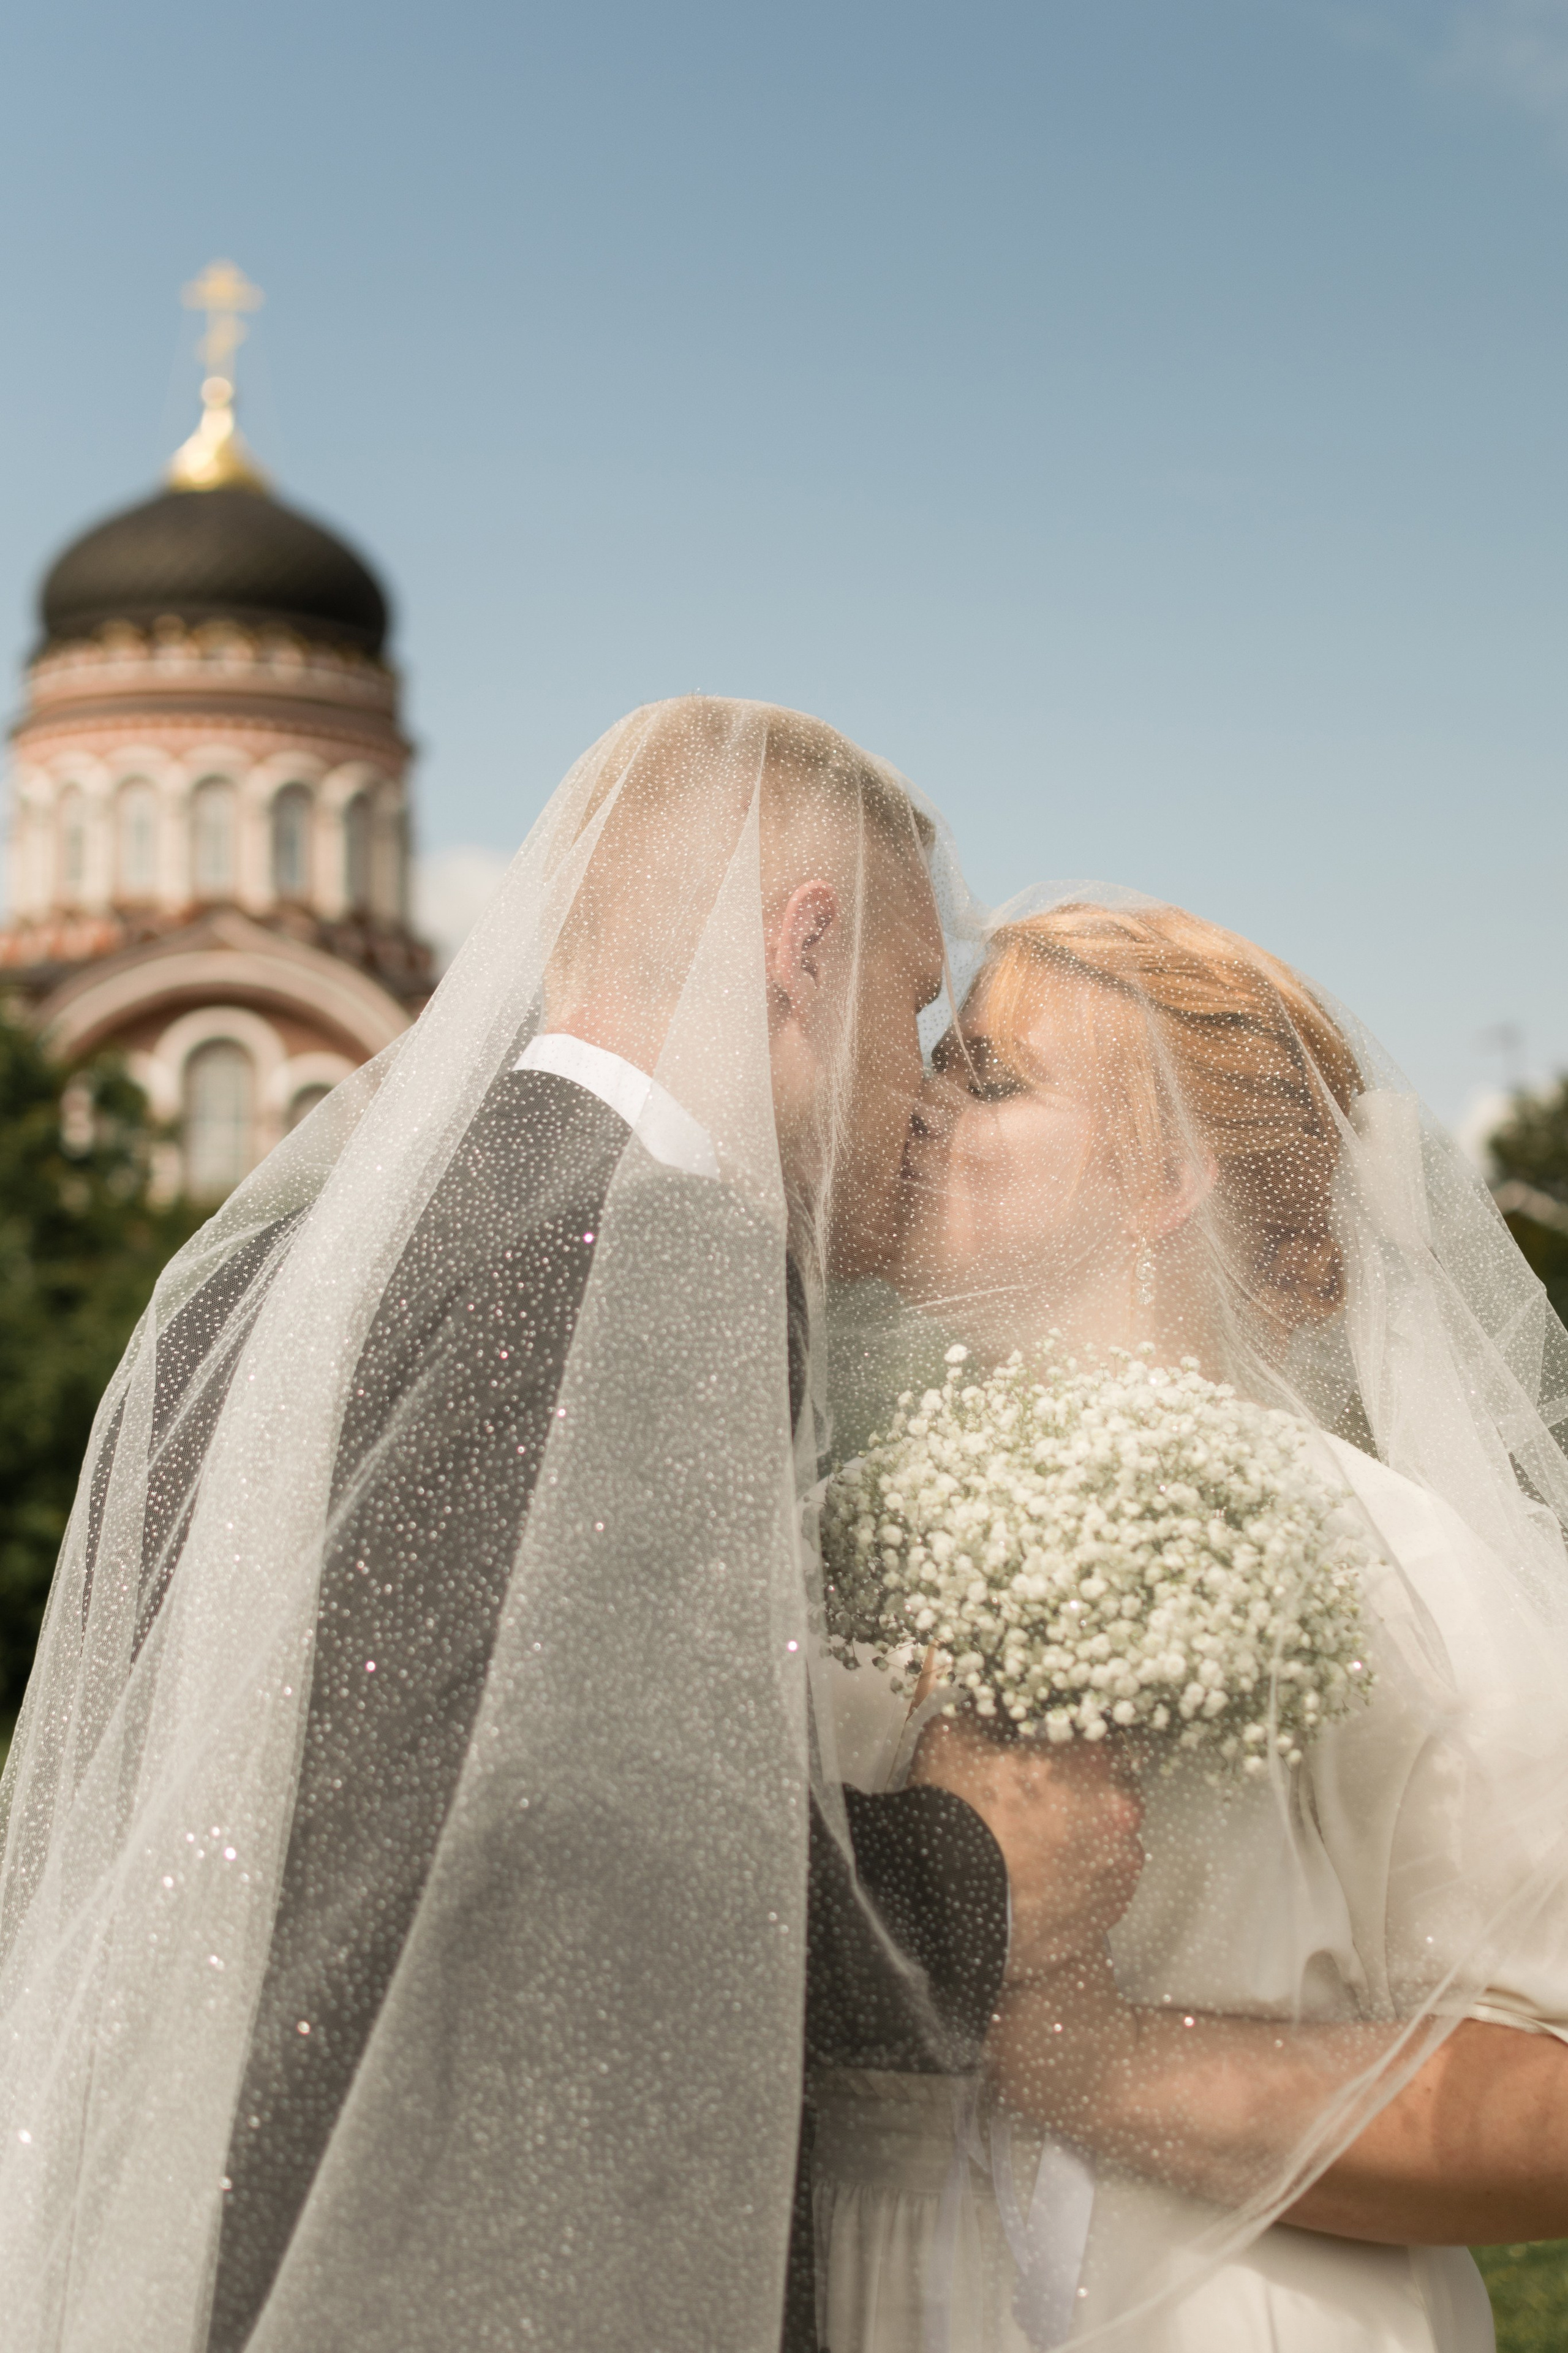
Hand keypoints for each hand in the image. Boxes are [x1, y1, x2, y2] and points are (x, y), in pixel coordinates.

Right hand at [907, 1712, 1144, 1980]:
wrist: (941, 1908)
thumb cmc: (953, 1817)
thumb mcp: (955, 1738)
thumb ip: (987, 1712)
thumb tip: (999, 1703)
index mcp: (1094, 1766)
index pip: (1106, 1739)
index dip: (1077, 1747)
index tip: (1053, 1757)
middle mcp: (1120, 1819)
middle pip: (1115, 1793)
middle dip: (1085, 1794)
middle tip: (1041, 1803)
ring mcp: (1117, 1875)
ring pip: (1112, 1844)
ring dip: (1086, 1841)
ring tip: (1038, 1850)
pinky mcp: (1106, 1921)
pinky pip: (1101, 1891)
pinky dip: (1080, 1885)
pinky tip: (1044, 1883)